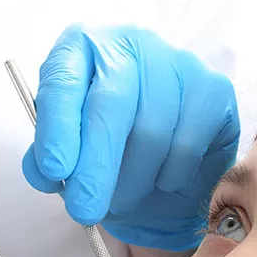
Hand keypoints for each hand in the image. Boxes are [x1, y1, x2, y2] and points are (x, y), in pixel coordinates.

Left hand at [23, 24, 239, 250]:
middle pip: (112, 105)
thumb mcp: (74, 159)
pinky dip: (169, 177)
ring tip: (123, 200)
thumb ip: (51, 162)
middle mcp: (132, 46)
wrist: (167, 171)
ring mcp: (178, 65)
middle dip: (96, 167)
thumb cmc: (114, 158)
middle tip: (85, 210)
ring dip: (133, 182)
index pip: (64, 81)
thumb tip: (43, 173)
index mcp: (84, 51)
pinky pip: (187, 146)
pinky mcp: (213, 92)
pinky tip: (160, 182)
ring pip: (152, 132)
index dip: (58, 128)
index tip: (54, 170)